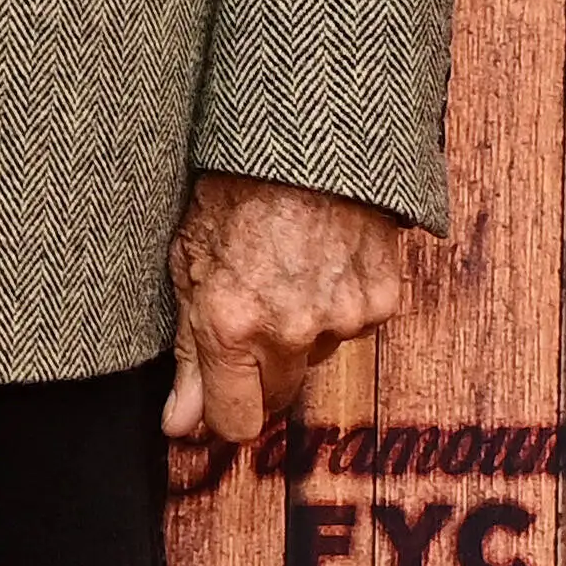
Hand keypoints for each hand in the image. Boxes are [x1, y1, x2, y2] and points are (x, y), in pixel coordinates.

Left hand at [161, 171, 418, 442]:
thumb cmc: (230, 188)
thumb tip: (181, 426)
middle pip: (278, 399)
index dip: (220, 420)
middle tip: (243, 325)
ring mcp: (343, 319)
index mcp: (231, 326)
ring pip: (316, 359)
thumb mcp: (185, 262)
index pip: (235, 423)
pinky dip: (334, 307)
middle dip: (257, 376)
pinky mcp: (383, 302)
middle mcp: (291, 332)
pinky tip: (316, 264)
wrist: (305, 140)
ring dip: (297, 336)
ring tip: (280, 274)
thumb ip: (187, 353)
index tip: (210, 408)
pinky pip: (353, 328)